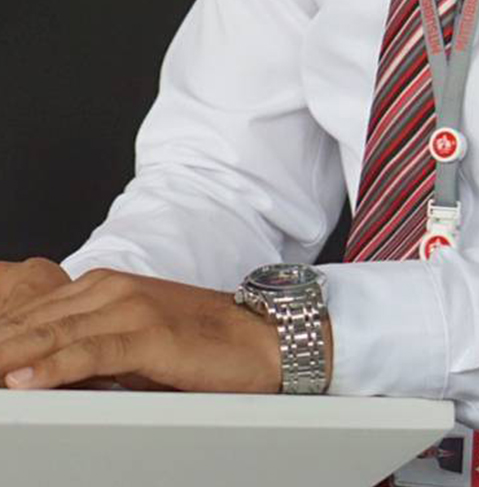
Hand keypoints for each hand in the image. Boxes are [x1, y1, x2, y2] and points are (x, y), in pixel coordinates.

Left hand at [0, 267, 332, 392]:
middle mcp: (113, 289)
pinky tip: (23, 380)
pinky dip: (52, 367)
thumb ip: (88, 349)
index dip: (1, 335)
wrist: (262, 338)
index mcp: (105, 287)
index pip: (34, 313)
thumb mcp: (133, 343)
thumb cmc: (200, 345)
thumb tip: (40, 374)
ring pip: (54, 333)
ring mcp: (131, 308)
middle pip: (35, 321)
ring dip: (10, 355)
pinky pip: (90, 352)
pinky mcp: (149, 335)